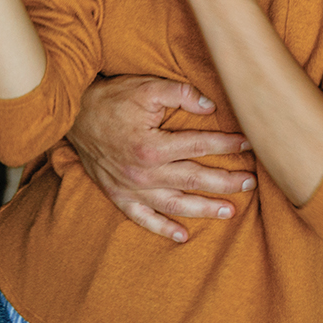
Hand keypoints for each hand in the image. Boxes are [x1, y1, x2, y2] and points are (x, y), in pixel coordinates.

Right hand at [64, 75, 255, 242]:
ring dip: (203, 209)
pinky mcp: (118, 195)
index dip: (227, 144)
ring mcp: (131, 187)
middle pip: (193, 179)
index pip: (200, 146)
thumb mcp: (146, 87)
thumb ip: (180, 93)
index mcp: (152, 145)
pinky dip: (162, 229)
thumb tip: (210, 105)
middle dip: (225, 182)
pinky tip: (182, 236)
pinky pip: (143, 218)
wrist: (72, 114)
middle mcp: (144, 172)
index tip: (248, 144)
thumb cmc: (112, 98)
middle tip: (250, 183)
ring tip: (229, 211)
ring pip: (174, 204)